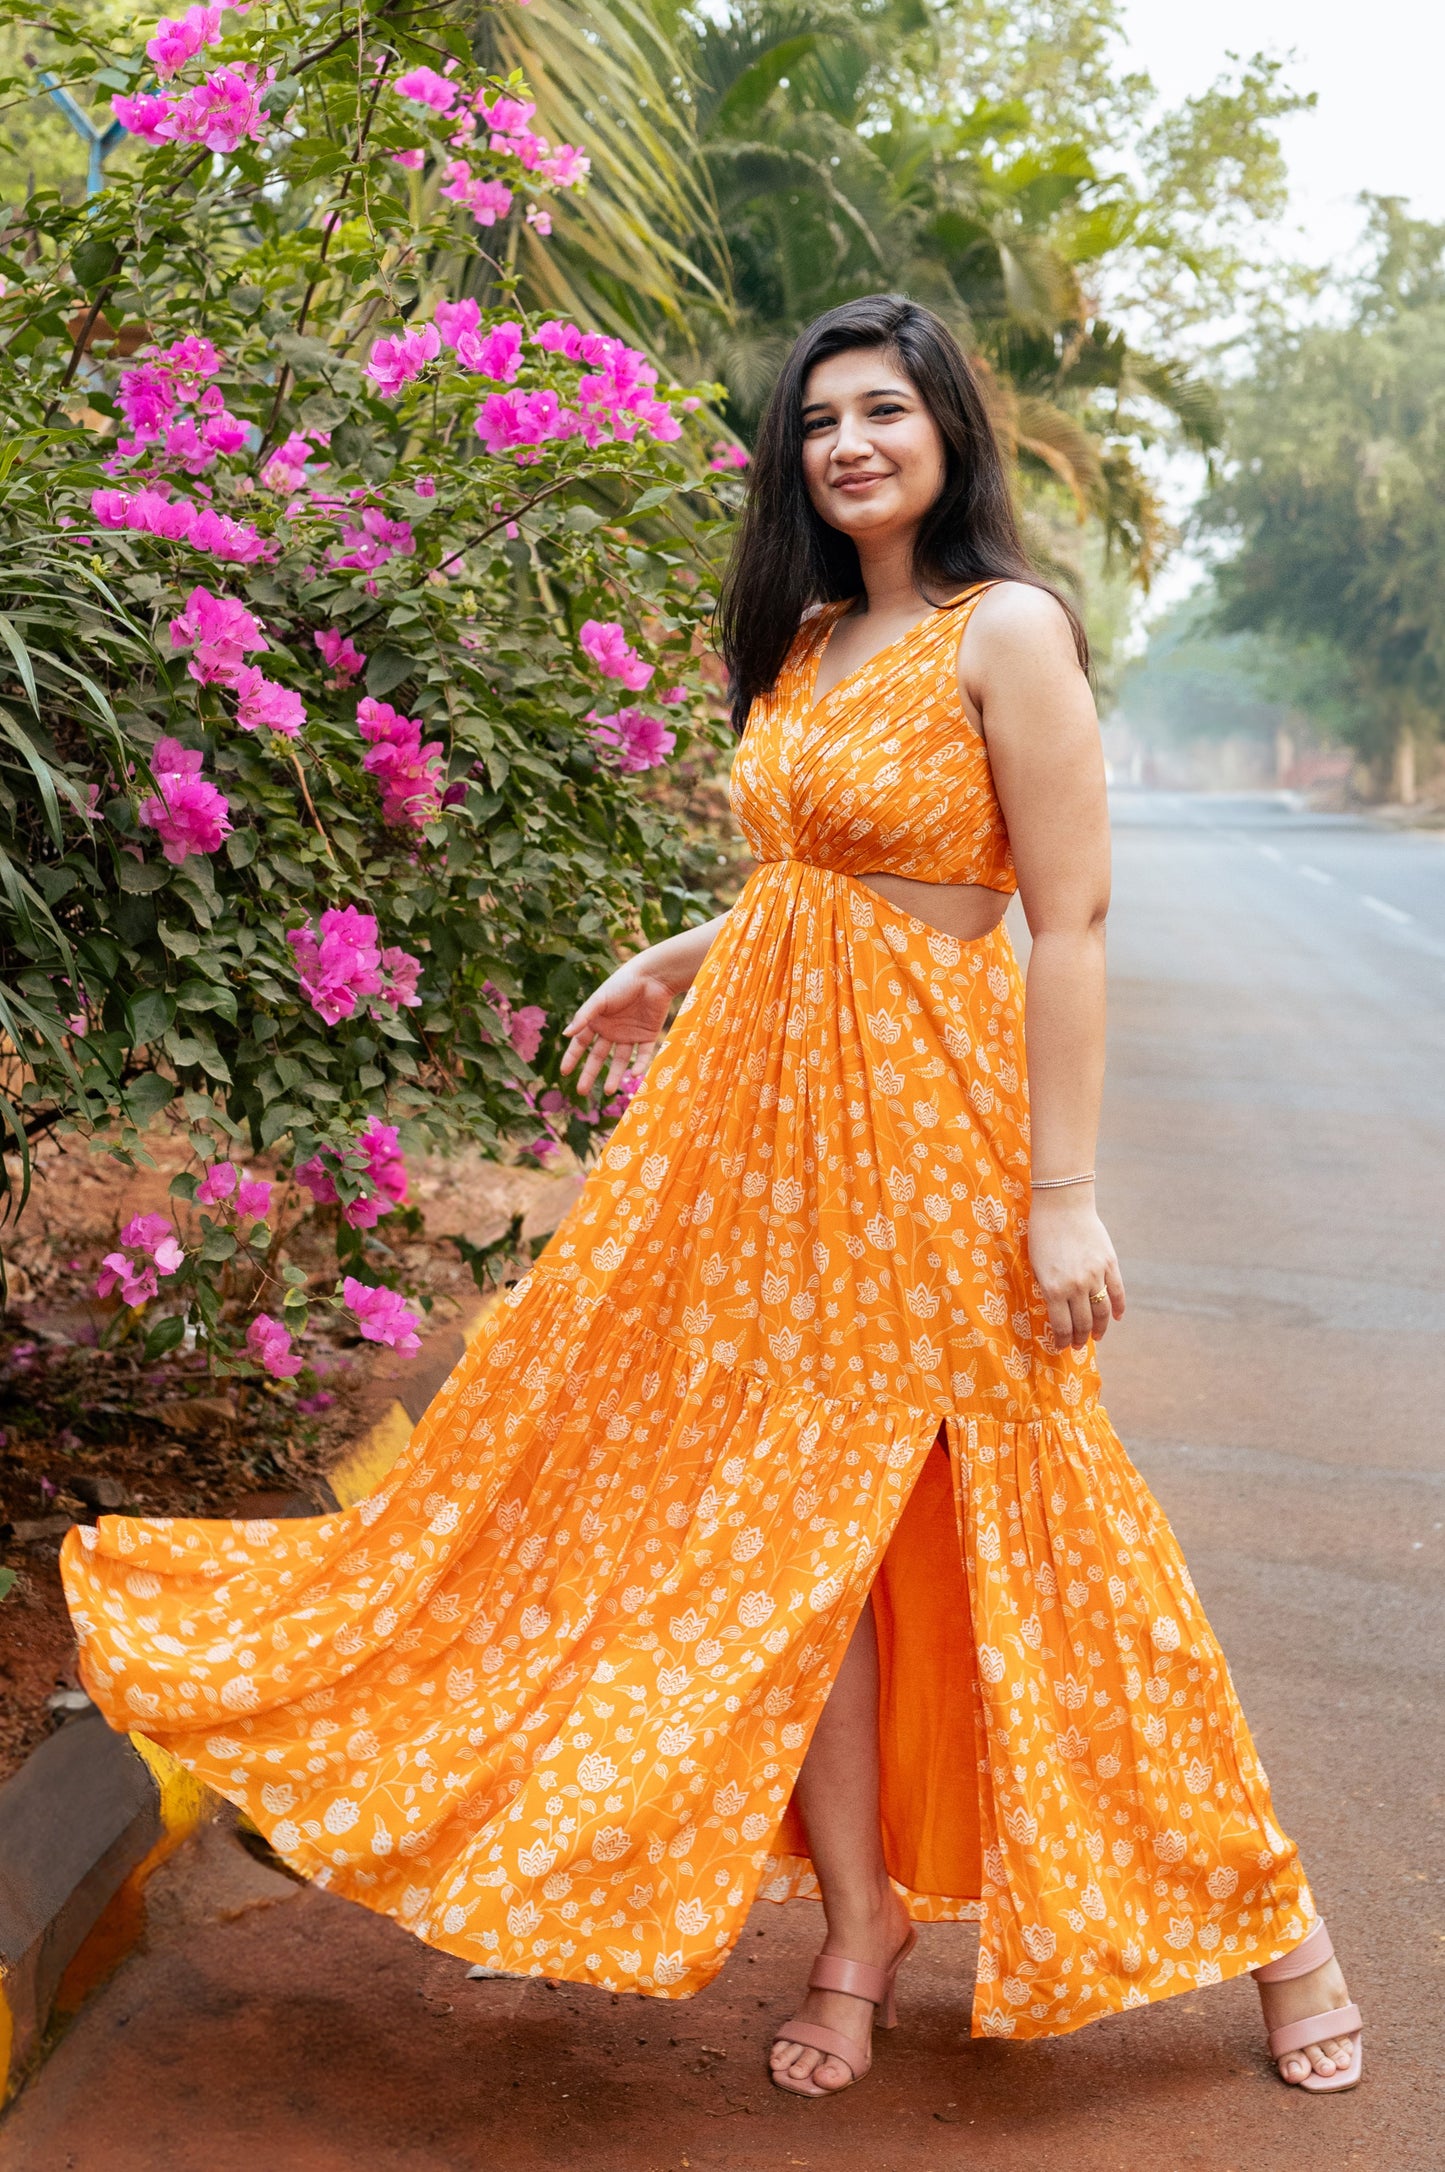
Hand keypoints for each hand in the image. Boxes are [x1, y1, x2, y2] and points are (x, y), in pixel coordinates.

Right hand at [560, 955, 676, 1098]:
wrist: (652, 976)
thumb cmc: (622, 983)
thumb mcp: (600, 1000)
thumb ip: (584, 1017)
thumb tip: (566, 1035)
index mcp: (597, 1021)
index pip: (581, 1043)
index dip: (572, 1057)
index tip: (564, 1072)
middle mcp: (611, 1030)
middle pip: (598, 1057)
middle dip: (590, 1074)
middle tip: (582, 1091)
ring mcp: (629, 1034)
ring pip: (620, 1060)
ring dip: (615, 1075)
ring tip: (610, 1091)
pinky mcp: (648, 1035)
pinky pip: (643, 1054)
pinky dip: (640, 1065)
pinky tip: (634, 1075)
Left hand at [1026, 1191, 1125, 1350]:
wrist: (1062, 1205)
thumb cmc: (1042, 1233)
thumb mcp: (1036, 1265)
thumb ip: (1047, 1288)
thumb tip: (1056, 1310)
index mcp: (1054, 1288)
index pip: (1061, 1325)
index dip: (1062, 1340)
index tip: (1061, 1347)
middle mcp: (1077, 1285)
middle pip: (1083, 1322)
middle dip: (1080, 1338)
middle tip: (1078, 1346)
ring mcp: (1096, 1275)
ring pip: (1102, 1311)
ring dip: (1100, 1329)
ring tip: (1096, 1337)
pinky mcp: (1109, 1263)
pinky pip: (1117, 1292)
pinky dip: (1118, 1308)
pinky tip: (1115, 1318)